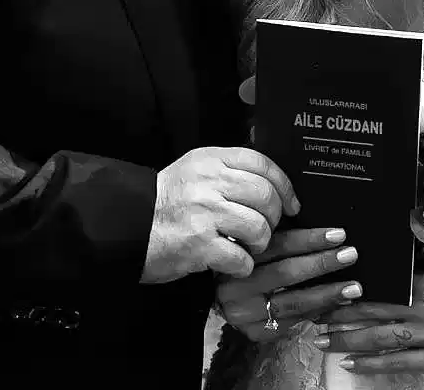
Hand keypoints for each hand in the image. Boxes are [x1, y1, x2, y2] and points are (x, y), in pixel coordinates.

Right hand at [141, 147, 299, 283]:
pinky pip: (242, 257)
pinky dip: (242, 265)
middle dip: (275, 217)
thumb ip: (229, 168)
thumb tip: (273, 178)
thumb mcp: (196, 170)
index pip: (261, 162)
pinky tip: (231, 262)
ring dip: (259, 244)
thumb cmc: (169, 202)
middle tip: (266, 228)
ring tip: (247, 246)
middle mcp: (209, 181)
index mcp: (211, 159)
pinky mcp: (199, 244)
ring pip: (259, 228)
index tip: (292, 203)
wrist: (131, 227)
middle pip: (266, 195)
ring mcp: (204, 212)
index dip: (284, 184)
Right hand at [217, 227, 361, 341]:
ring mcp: (243, 313)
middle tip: (350, 254)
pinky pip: (291, 323)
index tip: (337, 234)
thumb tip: (321, 229)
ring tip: (353, 287)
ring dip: (327, 294)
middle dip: (322, 263)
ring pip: (292, 302)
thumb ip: (277, 233)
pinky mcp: (254, 332)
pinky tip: (336, 304)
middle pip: (286, 273)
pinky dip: (316, 312)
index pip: (277, 246)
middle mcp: (235, 287)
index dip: (309, 239)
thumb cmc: (245, 259)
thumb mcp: (254, 241)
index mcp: (236, 255)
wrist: (220, 295)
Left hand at [314, 273, 423, 374]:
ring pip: (382, 339)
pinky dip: (371, 364)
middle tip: (315, 320)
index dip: (349, 295)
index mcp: (419, 287)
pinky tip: (351, 364)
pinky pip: (397, 363)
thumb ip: (399, 282)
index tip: (325, 296)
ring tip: (324, 342)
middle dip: (340, 318)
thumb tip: (360, 279)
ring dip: (349, 342)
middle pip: (374, 314)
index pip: (377, 291)